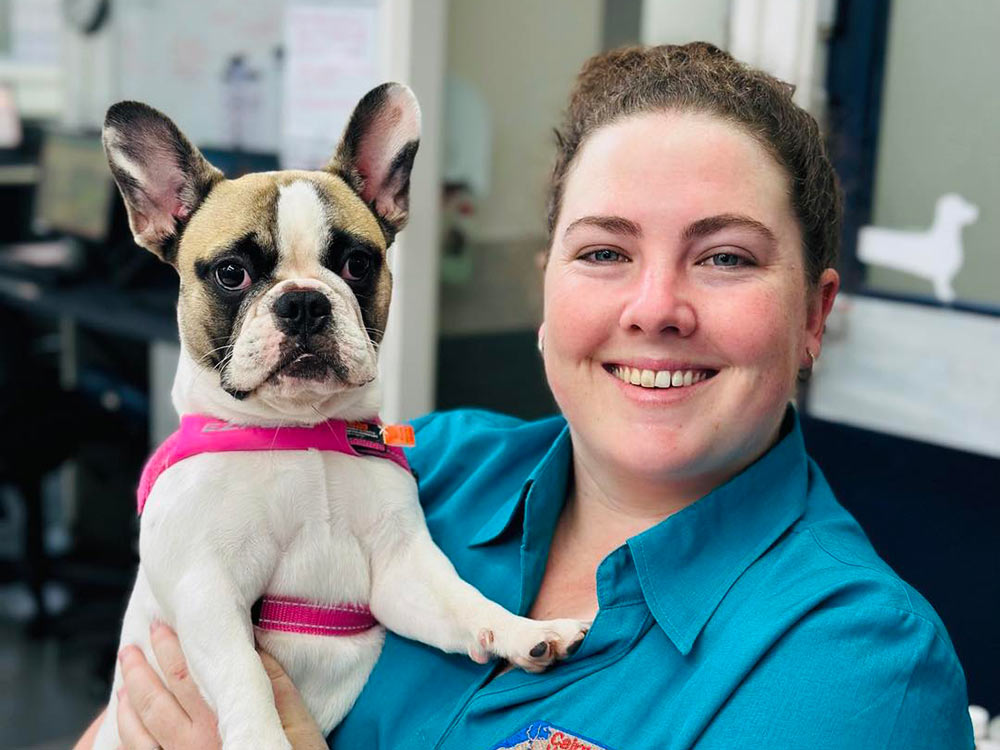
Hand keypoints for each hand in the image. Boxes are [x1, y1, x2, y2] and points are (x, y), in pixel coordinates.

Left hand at [74, 622, 327, 748]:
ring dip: (128, 703)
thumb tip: (256, 646)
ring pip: (140, 731)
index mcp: (221, 721)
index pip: (185, 676)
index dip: (169, 650)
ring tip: (124, 682)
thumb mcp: (298, 725)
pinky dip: (127, 736)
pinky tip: (126, 725)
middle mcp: (193, 743)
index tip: (161, 627)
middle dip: (139, 671)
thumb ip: (277, 685)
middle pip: (156, 701)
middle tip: (130, 648)